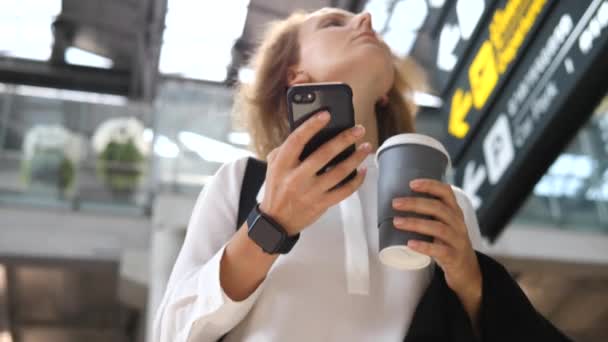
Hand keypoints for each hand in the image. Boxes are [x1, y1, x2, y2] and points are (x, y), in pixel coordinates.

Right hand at [259, 110, 370, 235]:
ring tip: (366, 147)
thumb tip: (310, 132)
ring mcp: (310, 192)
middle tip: (359, 129)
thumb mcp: (273, 166)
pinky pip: (344, 191)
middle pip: (325, 154)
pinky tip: (363, 170)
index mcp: (282, 165)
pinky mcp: (321, 204)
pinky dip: (357, 180)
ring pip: (340, 172)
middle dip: (345, 139)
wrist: (276, 221)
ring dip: (356, 157)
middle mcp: (296, 177)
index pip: (297, 140)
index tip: (326, 114)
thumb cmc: (277, 188)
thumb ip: (287, 149)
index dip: (312, 125)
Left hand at [392, 179, 481, 324]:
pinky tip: (410, 244)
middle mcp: (458, 224)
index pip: (446, 192)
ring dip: (416, 223)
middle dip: (415, 204)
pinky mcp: (454, 257)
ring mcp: (458, 241)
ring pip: (438, 228)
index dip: (430, 185)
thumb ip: (429, 214)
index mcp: (454, 212)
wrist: (467, 271)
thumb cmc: (448, 244)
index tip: (411, 184)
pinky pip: (440, 250)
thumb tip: (398, 203)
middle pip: (439, 209)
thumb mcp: (443, 225)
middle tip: (395, 203)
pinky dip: (424, 246)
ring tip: (397, 222)